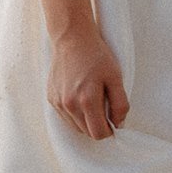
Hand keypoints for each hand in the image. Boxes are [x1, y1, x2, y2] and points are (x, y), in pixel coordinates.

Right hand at [48, 22, 129, 140]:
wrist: (72, 38)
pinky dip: (75, 114)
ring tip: (93, 100)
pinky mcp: (51, 99)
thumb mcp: (115, 76)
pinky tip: (81, 97)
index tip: (114, 121)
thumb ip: (120, 103)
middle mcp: (69, 105)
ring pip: (75, 127)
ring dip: (86, 121)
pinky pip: (66, 117)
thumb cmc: (96, 55)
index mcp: (87, 100)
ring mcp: (58, 103)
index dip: (109, 130)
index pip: (98, 133)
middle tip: (105, 107)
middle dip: (98, 125)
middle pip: (86, 132)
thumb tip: (119, 123)